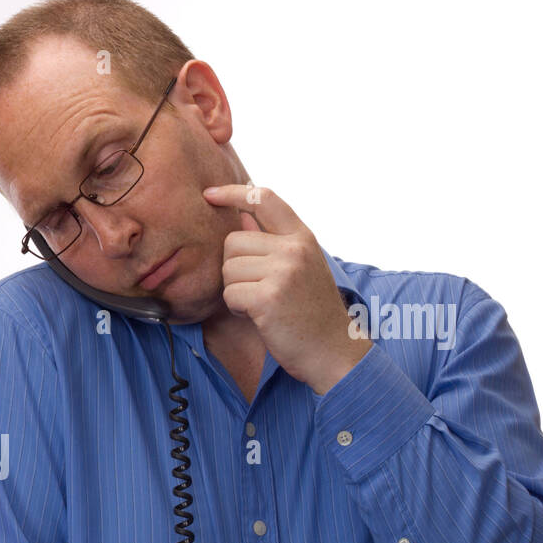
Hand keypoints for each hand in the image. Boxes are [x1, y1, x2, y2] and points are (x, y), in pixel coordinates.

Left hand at [202, 183, 370, 393]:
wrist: (333, 350)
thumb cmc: (311, 312)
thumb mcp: (301, 267)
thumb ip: (274, 242)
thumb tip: (242, 216)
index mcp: (302, 237)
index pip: (265, 199)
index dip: (233, 193)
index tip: (210, 195)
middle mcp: (294, 248)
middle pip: (233, 241)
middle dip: (234, 267)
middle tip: (256, 288)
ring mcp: (283, 271)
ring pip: (228, 268)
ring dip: (235, 290)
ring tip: (261, 303)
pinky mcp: (268, 297)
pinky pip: (230, 294)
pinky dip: (237, 309)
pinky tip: (259, 316)